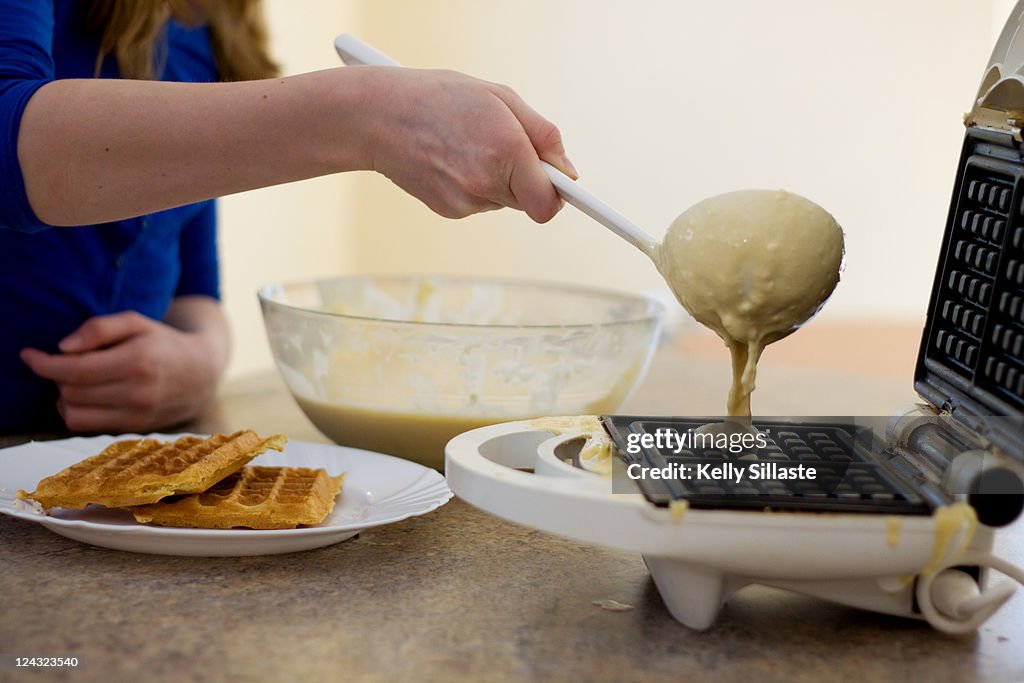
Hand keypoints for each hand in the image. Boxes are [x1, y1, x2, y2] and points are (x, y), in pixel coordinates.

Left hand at [20, 309, 225, 432]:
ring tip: (76, 381)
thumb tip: (63, 347)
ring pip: (74, 413)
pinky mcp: (134, 428)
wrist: (201, 373)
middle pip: (71, 391)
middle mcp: (138, 392)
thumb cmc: (164, 343)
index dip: (44, 363)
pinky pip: (87, 426)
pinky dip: (76, 411)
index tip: (29, 355)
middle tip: (66, 362)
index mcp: (138, 360)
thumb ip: (99, 327)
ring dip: (65, 396)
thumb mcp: (137, 322)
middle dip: (57, 376)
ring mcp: (137, 414)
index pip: (76, 369)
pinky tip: (86, 396)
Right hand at [357, 67, 575, 222]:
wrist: (378, 117)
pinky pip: (479, 202)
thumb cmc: (442, 98)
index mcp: (506, 149)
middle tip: (503, 144)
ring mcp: (464, 201)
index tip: (567, 191)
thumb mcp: (500, 97)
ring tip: (468, 145)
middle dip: (527, 178)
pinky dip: (475, 184)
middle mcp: (486, 182)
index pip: (548, 202)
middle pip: (530, 200)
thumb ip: (543, 134)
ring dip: (498, 178)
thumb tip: (567, 172)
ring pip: (504, 200)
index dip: (559, 195)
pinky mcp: (448, 210)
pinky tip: (452, 159)